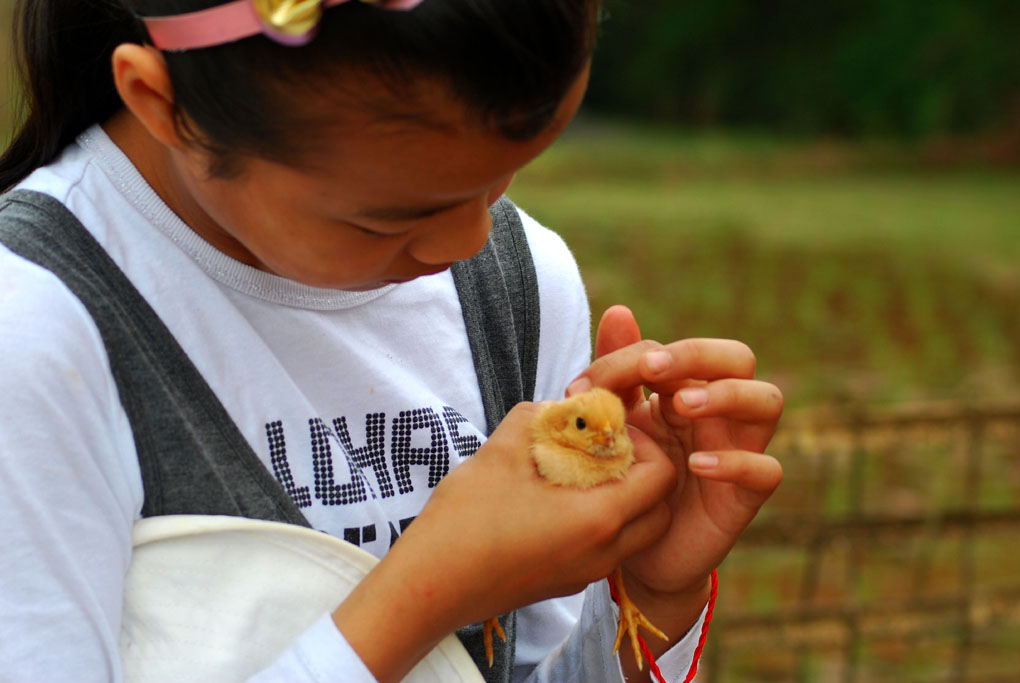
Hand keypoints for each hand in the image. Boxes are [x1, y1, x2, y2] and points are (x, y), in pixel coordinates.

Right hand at [333, 400, 676, 681]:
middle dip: (646, 475)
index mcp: (599, 518)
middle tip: (608, 451)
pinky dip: (602, 522)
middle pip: (660, 510)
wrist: (431, 586)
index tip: (612, 430)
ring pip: (636, 534)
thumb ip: (539, 416)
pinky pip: (607, 550)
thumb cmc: (466, 517)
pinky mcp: (568, 583)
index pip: (663, 477)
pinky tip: (558, 500)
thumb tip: (560, 407)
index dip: (648, 445)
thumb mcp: (502, 450)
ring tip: (583, 473)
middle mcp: (604, 552)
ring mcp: (587, 573)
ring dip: (626, 500)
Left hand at [566, 305, 783, 597]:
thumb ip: (617, 373)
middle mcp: (719, 413)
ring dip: (726, 395)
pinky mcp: (745, 496)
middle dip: (698, 355)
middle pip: (738, 358)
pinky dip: (735, 462)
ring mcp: (738, 450)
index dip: (633, 358)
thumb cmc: (628, 479)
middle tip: (653, 371)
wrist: (635, 552)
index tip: (584, 388)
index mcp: (686, 389)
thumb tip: (619, 310)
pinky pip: (766, 470)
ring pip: (767, 401)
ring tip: (680, 407)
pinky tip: (694, 464)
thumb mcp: (614, 425)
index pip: (678, 351)